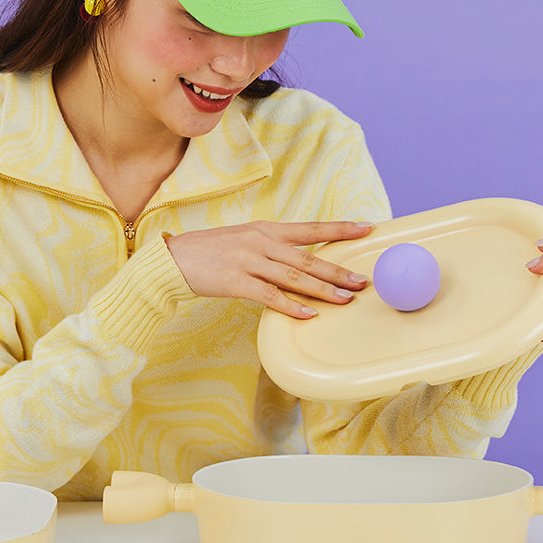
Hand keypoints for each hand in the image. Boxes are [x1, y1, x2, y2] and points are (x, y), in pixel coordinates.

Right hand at [165, 220, 373, 318]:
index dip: (340, 228)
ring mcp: (248, 261)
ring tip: (344, 299)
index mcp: (266, 229)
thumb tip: (306, 261)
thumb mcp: (246, 239)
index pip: (311, 228)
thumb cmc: (212, 251)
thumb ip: (274, 247)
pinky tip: (308, 314)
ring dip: (322, 290)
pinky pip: (269, 296)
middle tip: (362, 281)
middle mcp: (261, 242)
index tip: (367, 228)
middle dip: (338, 270)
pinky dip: (291, 306)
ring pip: (293, 277)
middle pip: (308, 257)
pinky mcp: (235, 282)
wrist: (175, 258)